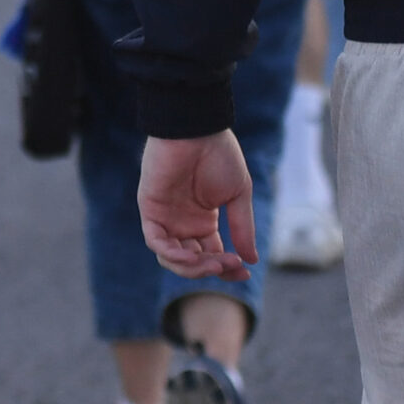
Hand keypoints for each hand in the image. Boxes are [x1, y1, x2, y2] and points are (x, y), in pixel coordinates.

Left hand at [139, 132, 256, 281]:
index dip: (227, 268)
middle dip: (212, 269)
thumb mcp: (239, 194)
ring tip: (215, 262)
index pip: (213, 255)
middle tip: (231, 265)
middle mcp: (184, 224)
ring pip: (172, 259)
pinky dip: (172, 254)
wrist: (198, 130)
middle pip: (193, 262)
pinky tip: (193, 255)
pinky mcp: (150, 210)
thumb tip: (252, 260)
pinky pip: (156, 243)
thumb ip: (243, 227)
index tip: (245, 273)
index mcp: (204, 221)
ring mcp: (166, 218)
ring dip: (194, 267)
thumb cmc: (219, 155)